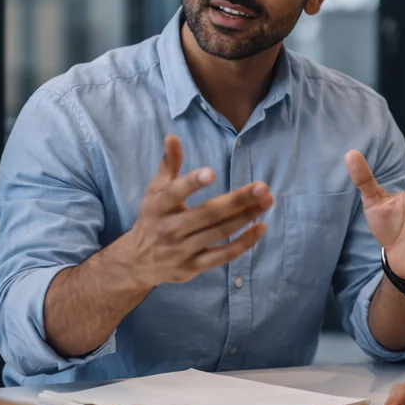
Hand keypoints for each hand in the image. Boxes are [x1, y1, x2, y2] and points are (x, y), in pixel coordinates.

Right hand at [127, 135, 273, 287]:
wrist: (138, 262)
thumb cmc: (153, 218)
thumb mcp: (155, 191)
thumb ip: (168, 164)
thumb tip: (172, 137)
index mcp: (158, 206)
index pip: (174, 193)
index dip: (191, 183)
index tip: (210, 172)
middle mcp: (170, 229)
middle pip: (208, 213)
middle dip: (238, 200)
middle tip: (262, 187)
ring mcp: (182, 250)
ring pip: (219, 232)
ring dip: (246, 217)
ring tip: (267, 201)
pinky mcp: (194, 267)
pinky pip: (223, 256)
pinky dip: (244, 243)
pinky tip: (261, 227)